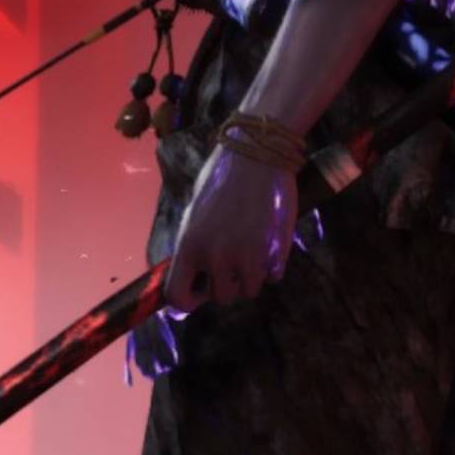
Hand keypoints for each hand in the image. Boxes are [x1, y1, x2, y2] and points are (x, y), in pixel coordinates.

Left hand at [162, 143, 299, 310]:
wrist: (258, 154)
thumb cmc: (222, 177)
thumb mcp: (194, 213)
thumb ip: (194, 246)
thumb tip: (194, 275)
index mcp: (190, 246)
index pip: (178, 296)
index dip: (189, 300)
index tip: (200, 290)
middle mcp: (217, 257)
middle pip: (222, 298)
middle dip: (228, 284)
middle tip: (233, 263)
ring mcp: (248, 257)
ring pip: (250, 290)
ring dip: (251, 277)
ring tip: (253, 250)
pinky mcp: (276, 253)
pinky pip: (273, 277)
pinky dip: (272, 266)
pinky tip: (269, 243)